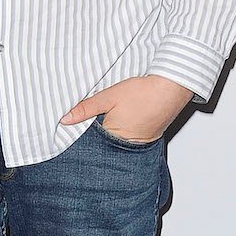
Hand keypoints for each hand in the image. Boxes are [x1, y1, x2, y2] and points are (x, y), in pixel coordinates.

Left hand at [60, 74, 193, 142]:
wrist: (170, 89)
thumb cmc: (142, 93)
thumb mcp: (108, 97)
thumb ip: (86, 108)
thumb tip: (64, 119)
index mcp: (115, 137)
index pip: (90, 141)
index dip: (80, 133)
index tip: (69, 127)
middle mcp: (128, 146)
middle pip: (103, 143)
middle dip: (93, 133)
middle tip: (87, 119)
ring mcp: (140, 144)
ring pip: (115, 140)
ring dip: (108, 131)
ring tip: (104, 117)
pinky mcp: (148, 138)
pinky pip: (129, 138)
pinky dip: (121, 130)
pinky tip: (119, 118)